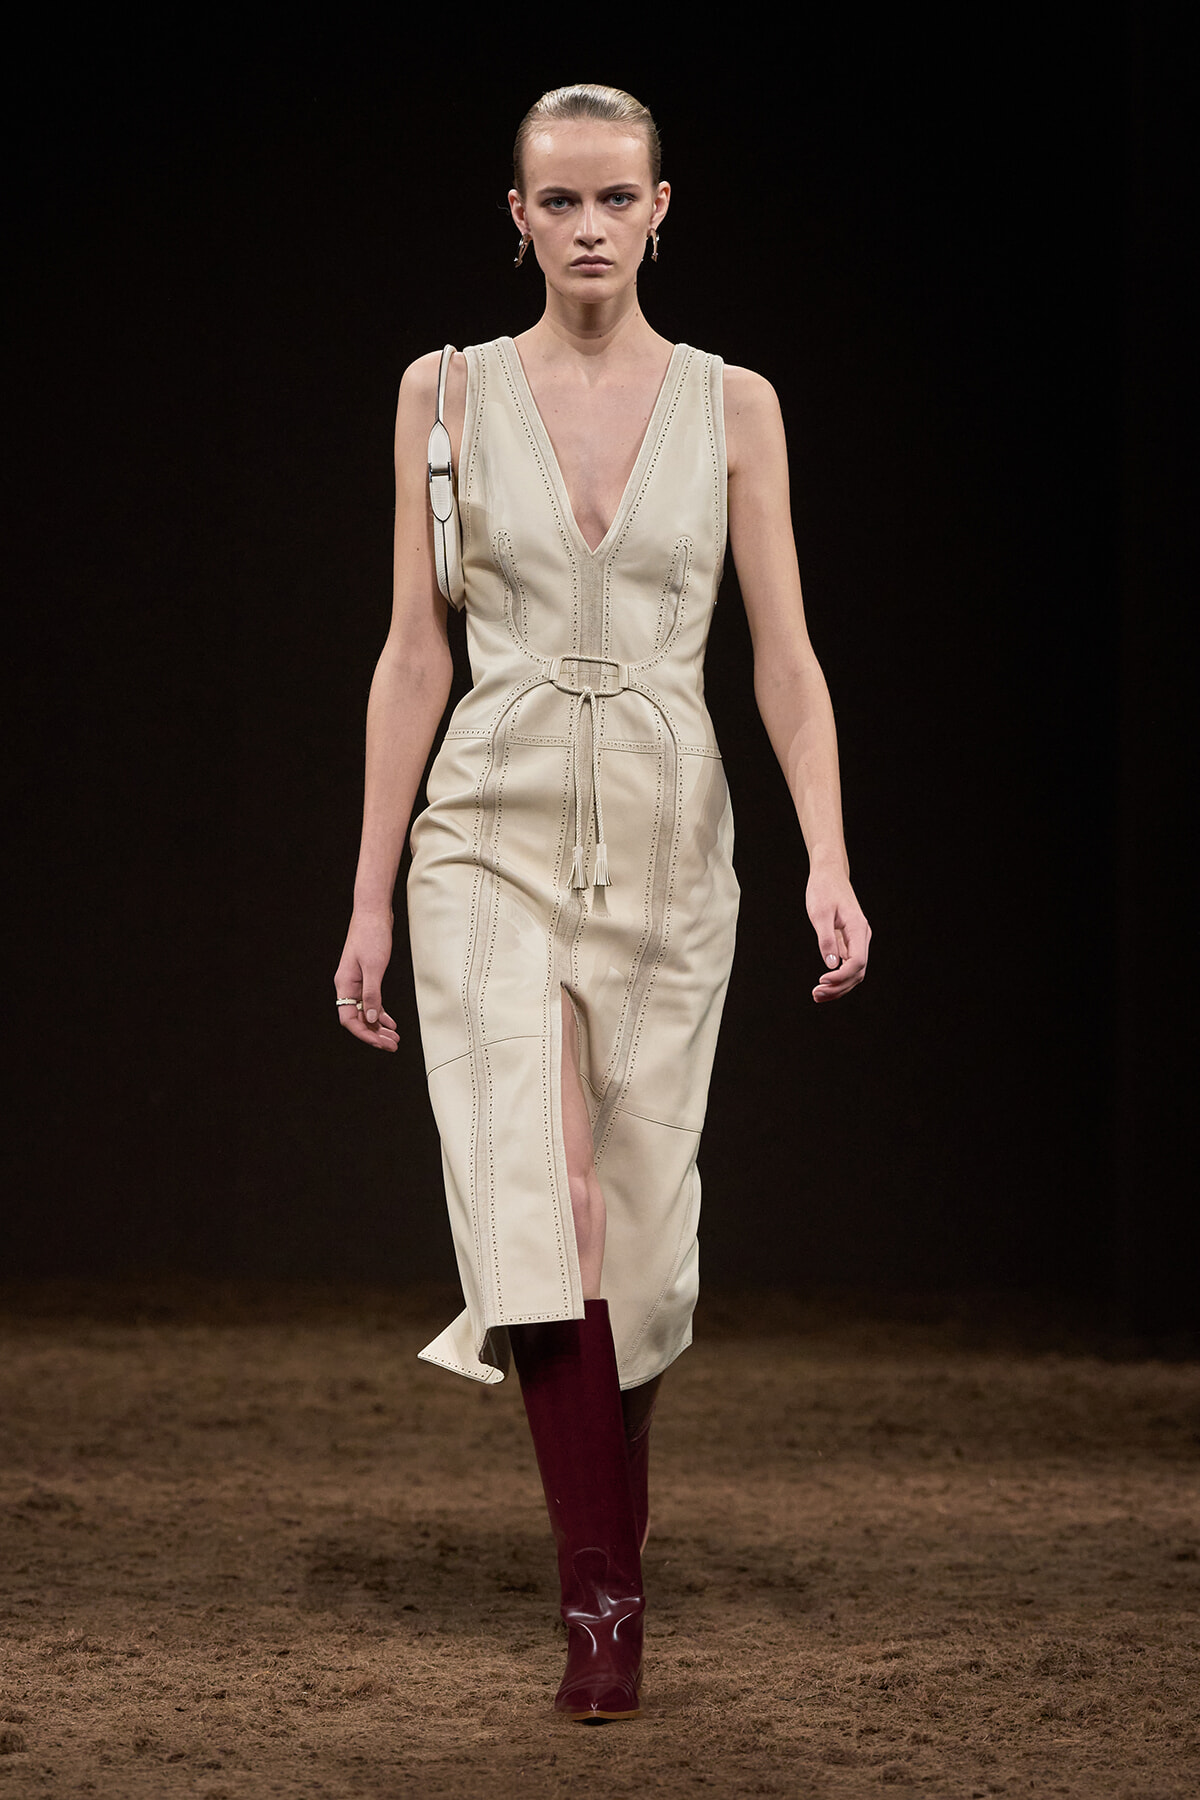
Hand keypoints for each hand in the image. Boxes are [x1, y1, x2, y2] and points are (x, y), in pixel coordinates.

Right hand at [334, 908, 399, 1049]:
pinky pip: (371, 1002)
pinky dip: (381, 1013)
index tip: (381, 1043)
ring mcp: (356, 982)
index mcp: (344, 985)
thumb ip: (372, 994)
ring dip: (379, 1026)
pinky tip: (390, 1022)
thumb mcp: (374, 967)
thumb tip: (373, 1018)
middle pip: (358, 1019)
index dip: (365, 1034)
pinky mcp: (366, 977)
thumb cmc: (371, 935)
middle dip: (374, 1034)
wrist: (373, 913)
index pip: (350, 1019)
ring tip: (394, 1037)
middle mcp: (347, 986)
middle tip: (392, 1045)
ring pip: (366, 1012)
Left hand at [806, 868, 870, 1002]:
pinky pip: (847, 964)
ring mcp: (857, 940)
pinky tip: (824, 985)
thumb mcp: (820, 913)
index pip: (857, 962)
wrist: (828, 874)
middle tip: (816, 995)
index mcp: (858, 928)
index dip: (841, 976)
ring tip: (818, 995)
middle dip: (839, 987)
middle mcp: (862, 936)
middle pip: (857, 972)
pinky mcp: (849, 941)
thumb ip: (826, 940)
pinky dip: (837, 977)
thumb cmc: (823, 890)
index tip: (822, 980)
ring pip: (854, 971)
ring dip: (838, 986)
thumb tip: (831, 965)